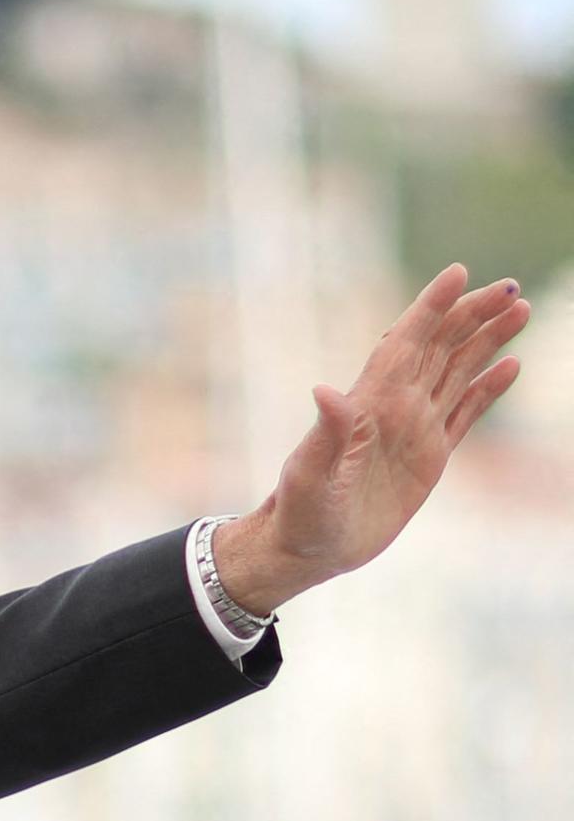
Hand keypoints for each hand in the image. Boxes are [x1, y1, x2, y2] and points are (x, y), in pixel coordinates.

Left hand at [217, 264, 529, 613]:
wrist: (307, 547)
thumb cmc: (300, 513)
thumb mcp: (308, 476)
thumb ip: (325, 436)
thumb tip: (324, 391)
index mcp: (370, 404)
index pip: (406, 342)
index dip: (431, 307)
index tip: (458, 272)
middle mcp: (394, 408)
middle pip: (440, 346)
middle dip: (472, 314)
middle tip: (510, 287)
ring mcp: (414, 429)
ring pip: (457, 370)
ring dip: (487, 340)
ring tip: (520, 309)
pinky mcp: (429, 455)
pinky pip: (465, 411)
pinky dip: (488, 387)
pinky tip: (511, 364)